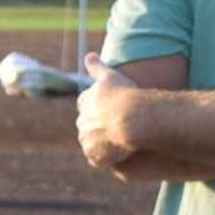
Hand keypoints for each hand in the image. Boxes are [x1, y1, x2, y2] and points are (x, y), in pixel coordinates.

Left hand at [74, 54, 148, 174]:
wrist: (132, 120)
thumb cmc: (124, 95)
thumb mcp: (111, 76)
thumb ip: (98, 67)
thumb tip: (88, 55)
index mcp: (84, 103)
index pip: (85, 104)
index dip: (96, 106)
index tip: (107, 108)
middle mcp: (82, 122)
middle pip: (86, 125)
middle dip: (96, 126)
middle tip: (113, 127)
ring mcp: (88, 140)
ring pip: (91, 143)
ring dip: (100, 143)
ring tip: (115, 143)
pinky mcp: (95, 156)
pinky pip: (97, 159)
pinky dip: (104, 158)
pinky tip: (114, 156)